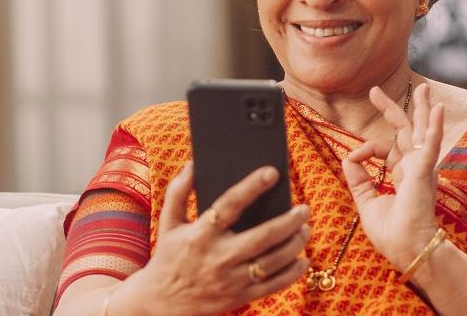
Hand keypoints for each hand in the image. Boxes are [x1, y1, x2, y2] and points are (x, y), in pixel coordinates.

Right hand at [116, 162, 309, 315]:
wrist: (161, 301)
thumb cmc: (168, 256)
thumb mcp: (168, 222)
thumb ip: (178, 191)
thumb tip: (193, 165)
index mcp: (200, 234)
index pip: (230, 204)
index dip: (252, 186)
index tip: (272, 172)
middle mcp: (218, 257)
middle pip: (262, 236)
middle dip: (288, 221)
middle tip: (304, 209)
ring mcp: (231, 280)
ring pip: (273, 261)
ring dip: (295, 244)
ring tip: (305, 229)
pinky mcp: (239, 297)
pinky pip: (273, 285)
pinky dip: (292, 273)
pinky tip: (303, 259)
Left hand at [342, 83, 444, 271]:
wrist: (407, 251)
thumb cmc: (392, 233)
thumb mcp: (367, 201)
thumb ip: (358, 179)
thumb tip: (347, 157)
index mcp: (403, 175)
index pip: (384, 148)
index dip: (364, 149)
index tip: (354, 157)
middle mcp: (414, 168)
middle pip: (404, 132)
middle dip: (391, 109)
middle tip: (376, 90)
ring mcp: (421, 170)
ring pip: (422, 132)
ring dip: (423, 110)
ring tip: (426, 90)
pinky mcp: (424, 174)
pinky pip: (429, 147)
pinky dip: (433, 129)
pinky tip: (437, 111)